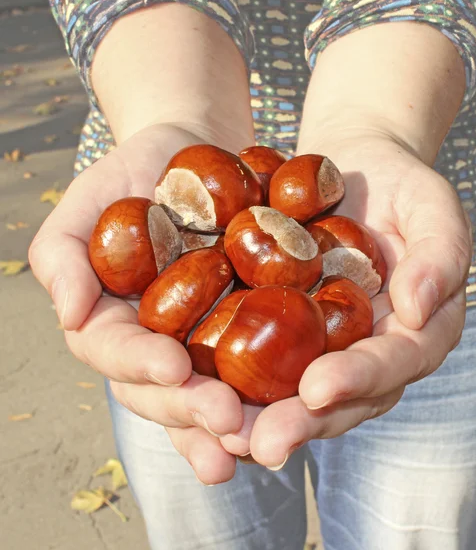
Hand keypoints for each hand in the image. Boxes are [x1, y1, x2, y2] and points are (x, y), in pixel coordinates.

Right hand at [29, 123, 246, 483]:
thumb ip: (63, 253)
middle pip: (165, 390)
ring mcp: (200, 339)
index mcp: (113, 320)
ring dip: (229, 425)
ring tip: (257, 442)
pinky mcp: (243, 326)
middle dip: (193, 409)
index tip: (172, 365)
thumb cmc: (133, 173)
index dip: (140, 363)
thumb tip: (69, 314)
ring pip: (208, 393)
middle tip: (229, 422)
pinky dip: (268, 396)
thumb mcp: (88, 200)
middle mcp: (156, 341)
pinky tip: (294, 413)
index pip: (116, 352)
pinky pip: (255, 367)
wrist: (195, 151)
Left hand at [242, 135, 471, 467]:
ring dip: (263, 419)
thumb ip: (440, 256)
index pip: (395, 363)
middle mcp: (370, 351)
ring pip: (298, 395)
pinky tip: (199, 396)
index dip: (360, 379)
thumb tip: (417, 309)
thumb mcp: (433, 208)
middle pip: (343, 399)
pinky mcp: (287, 333)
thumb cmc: (401, 185)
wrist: (353, 168)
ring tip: (224, 436)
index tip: (317, 388)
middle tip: (263, 443)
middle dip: (304, 422)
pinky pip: (264, 364)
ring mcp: (327, 346)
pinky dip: (236, 384)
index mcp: (415, 331)